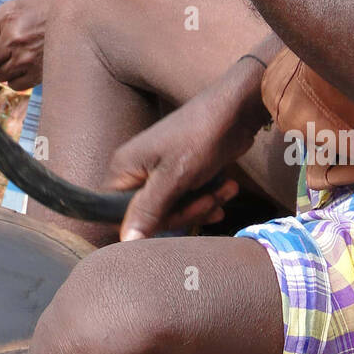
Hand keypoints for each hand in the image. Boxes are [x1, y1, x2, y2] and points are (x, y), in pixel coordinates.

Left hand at [0, 0, 51, 90]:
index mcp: (6, 21)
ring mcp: (27, 59)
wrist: (76, 15)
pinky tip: (23, 65)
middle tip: (0, 50)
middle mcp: (14, 41)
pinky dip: (14, 78)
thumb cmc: (41, 8)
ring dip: (1, 68)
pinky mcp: (39, 73)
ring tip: (14, 55)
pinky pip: (14, 85)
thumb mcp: (12, 8)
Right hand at [108, 62, 269, 241]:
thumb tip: (124, 242)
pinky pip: (187, 199)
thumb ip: (148, 211)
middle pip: (150, 214)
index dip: (143, 224)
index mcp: (124, 168)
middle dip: (184, 212)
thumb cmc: (199, 139)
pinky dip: (207, 199)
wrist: (236, 111)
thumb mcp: (173, 179)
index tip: (172, 222)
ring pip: (173, 209)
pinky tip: (226, 191)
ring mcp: (159, 171)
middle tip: (208, 202)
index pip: (117, 213)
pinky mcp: (181, 173)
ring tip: (224, 191)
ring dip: (201, 206)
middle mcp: (137, 170)